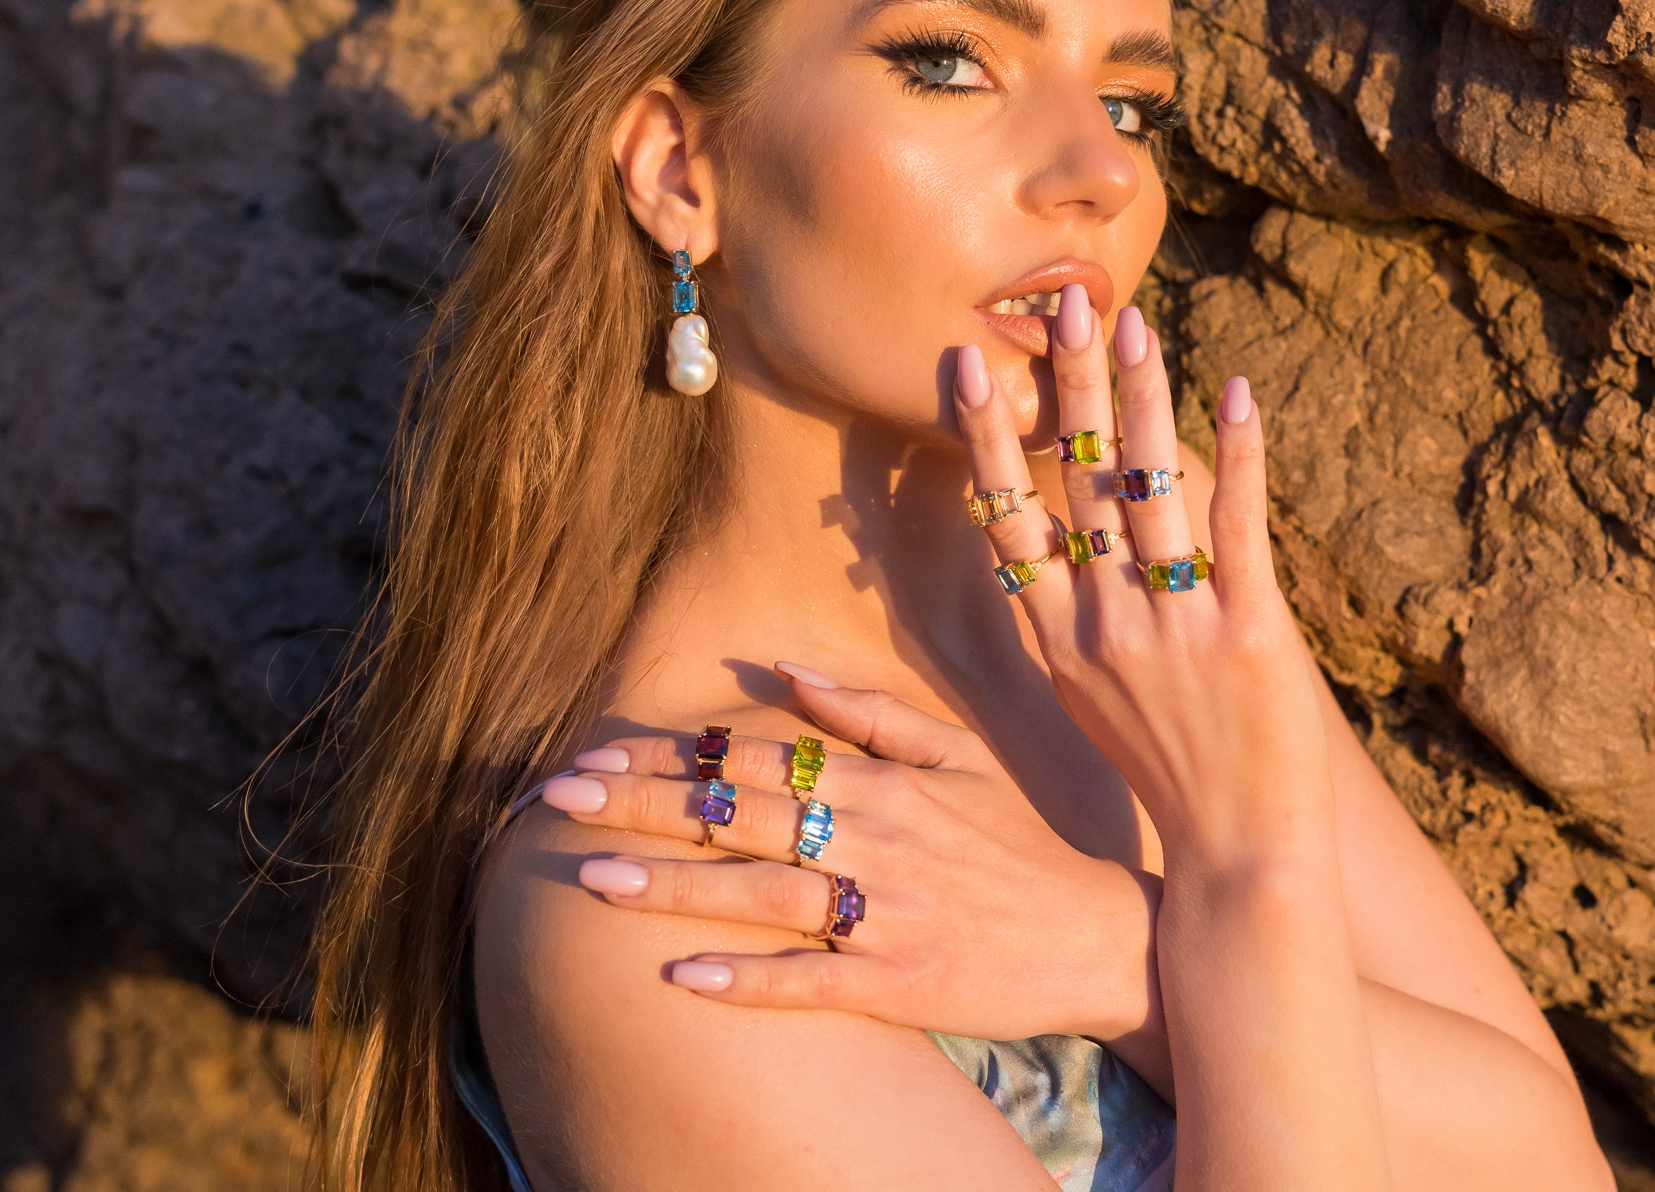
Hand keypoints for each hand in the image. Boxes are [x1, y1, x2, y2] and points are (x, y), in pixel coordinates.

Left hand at [535, 665, 1160, 1048]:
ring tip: (591, 880)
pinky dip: (745, 978)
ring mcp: (887, 913)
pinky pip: (808, 981)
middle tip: (559, 800)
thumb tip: (783, 671)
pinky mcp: (901, 982)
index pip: (759, 757)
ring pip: (761, 894)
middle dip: (644, 806)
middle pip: (741, 816)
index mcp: (883, 782)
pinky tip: (680, 977)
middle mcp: (878, 839)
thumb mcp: (957, 756)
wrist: (1095, 937)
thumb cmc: (1017, 843)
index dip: (671, 754)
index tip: (596, 751)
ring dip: (672, 887)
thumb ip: (868, 713)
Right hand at [951, 293, 1328, 865]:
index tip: (967, 365)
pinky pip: (1239, 525)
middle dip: (1067, 388)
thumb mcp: (1086, 703)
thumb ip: (1061, 622)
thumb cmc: (1164, 778)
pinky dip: (1239, 453)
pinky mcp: (1251, 632)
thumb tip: (1026, 553)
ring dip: (1142, 397)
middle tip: (1060, 307)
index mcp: (1058, 642)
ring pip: (1148, 487)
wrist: (1241, 858)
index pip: (1008, 520)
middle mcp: (1105, 625)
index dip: (987, 438)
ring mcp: (1176, 626)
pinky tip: (1239, 392)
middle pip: (1075, 483)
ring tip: (1135, 323)